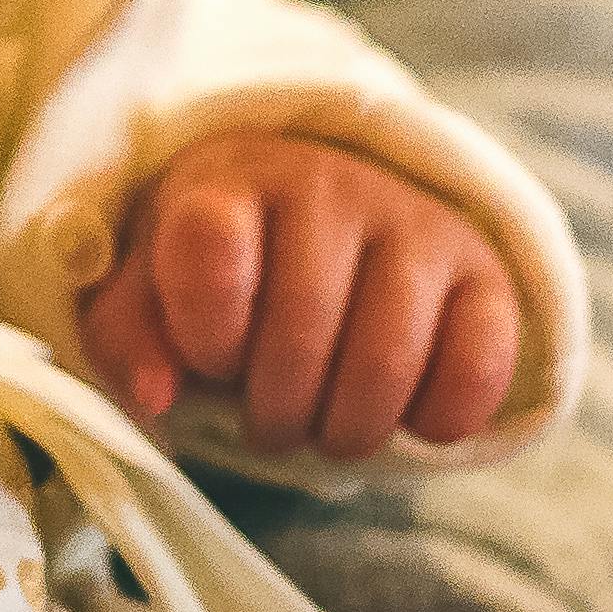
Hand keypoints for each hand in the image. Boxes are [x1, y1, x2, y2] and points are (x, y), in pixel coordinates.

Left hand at [84, 134, 521, 455]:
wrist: (321, 227)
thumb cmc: (220, 277)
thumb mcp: (147, 296)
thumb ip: (128, 338)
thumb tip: (155, 396)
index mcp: (230, 182)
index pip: (211, 245)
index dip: (207, 331)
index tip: (210, 356)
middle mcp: (329, 184)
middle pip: (303, 328)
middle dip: (276, 411)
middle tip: (268, 421)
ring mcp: (415, 223)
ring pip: (388, 360)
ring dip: (348, 429)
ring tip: (326, 425)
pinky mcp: (484, 273)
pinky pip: (478, 366)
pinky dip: (439, 419)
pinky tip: (407, 418)